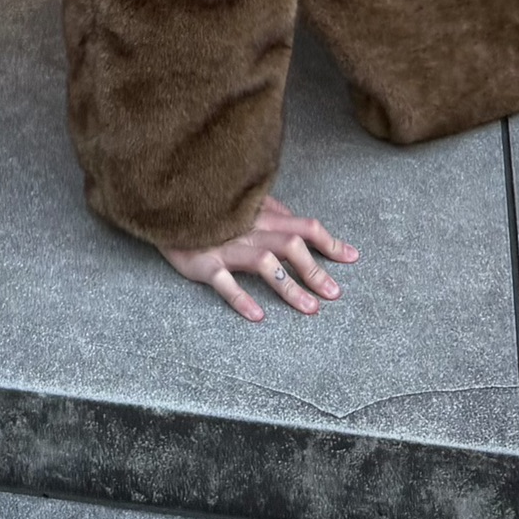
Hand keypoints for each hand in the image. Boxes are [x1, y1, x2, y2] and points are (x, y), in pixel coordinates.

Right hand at [159, 196, 358, 322]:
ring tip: (311, 309)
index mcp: (260, 214)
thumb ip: (267, 209)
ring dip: (291, 287)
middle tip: (335, 294)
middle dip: (316, 271)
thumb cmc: (207, 207)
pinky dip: (242, 298)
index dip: (329, 241)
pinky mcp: (204, 261)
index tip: (352, 258)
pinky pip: (225, 281)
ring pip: (266, 264)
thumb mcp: (240, 202)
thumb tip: (295, 218)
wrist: (166, 205)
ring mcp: (226, 245)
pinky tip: (258, 316)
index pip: (303, 225)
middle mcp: (249, 228)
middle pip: (291, 245)